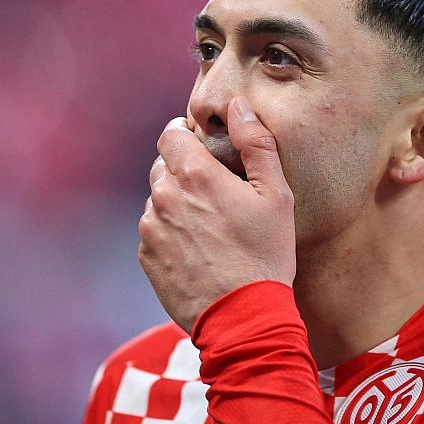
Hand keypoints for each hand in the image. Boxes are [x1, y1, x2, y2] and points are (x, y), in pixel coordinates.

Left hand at [138, 96, 295, 333]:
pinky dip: (170, 232)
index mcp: (195, 175)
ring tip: (209, 226)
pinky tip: (198, 248)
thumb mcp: (276, 195)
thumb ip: (256, 143)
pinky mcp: (147, 257)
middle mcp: (164, 197)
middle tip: (214, 191)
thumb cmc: (265, 254)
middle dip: (184, 170)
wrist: (242, 317)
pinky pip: (153, 231)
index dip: (185, 135)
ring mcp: (151, 229)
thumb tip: (238, 107)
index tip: (201, 146)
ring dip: (177, 202)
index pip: (171, 134)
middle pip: (163, 166)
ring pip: (157, 199)